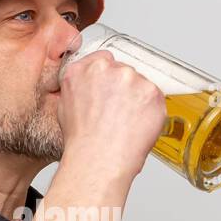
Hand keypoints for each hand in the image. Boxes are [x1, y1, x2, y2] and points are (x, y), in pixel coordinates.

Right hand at [54, 50, 166, 181]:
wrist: (98, 160)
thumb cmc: (82, 142)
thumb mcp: (64, 108)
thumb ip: (79, 88)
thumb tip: (89, 89)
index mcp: (82, 70)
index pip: (103, 60)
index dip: (109, 78)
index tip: (112, 90)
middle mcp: (107, 69)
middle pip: (124, 72)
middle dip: (124, 90)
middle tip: (119, 114)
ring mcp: (131, 78)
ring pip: (141, 85)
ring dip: (139, 100)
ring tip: (127, 124)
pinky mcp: (152, 92)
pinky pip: (155, 98)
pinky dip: (151, 111)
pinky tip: (137, 126)